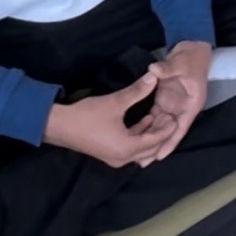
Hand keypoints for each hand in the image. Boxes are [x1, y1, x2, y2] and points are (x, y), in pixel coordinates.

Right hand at [42, 72, 177, 167]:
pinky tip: (145, 119)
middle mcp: (123, 158)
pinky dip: (140, 134)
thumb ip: (137, 91)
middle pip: (150, 148)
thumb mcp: (115, 102)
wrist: (59, 126)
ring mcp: (115, 157)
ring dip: (151, 134)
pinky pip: (131, 146)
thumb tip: (154, 77)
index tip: (176, 115)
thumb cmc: (88, 115)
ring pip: (141, 148)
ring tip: (161, 116)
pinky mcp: (109, 152)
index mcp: (127, 149)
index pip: (155, 141)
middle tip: (171, 116)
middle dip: (161, 133)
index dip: (166, 128)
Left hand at [145, 40, 212, 163]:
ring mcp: (172, 105)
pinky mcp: (163, 99)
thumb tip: (153, 70)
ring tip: (136, 155)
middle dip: (156, 146)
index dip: (170, 143)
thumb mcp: (180, 63)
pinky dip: (146, 125)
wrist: (191, 47)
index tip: (159, 156)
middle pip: (168, 131)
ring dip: (150, 138)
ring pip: (160, 126)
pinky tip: (136, 134)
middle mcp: (181, 108)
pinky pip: (154, 115)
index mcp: (191, 104)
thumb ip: (167, 68)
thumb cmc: (190, 57)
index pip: (180, 128)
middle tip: (141, 162)